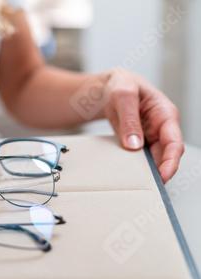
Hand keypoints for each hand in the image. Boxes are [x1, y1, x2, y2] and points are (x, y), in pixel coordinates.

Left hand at [102, 68, 183, 182]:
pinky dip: (137, 167)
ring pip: (155, 159)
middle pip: (166, 155)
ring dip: (148, 171)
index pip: (174, 142)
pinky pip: (141, 158)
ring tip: (138, 184)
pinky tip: (130, 176)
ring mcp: (151, 135)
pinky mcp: (140, 142)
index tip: (162, 176)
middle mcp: (162, 127)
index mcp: (165, 114)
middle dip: (160, 172)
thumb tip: (134, 145)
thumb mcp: (122, 96)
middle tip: (148, 187)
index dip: (171, 161)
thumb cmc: (120, 85)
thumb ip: (129, 119)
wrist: (109, 87)